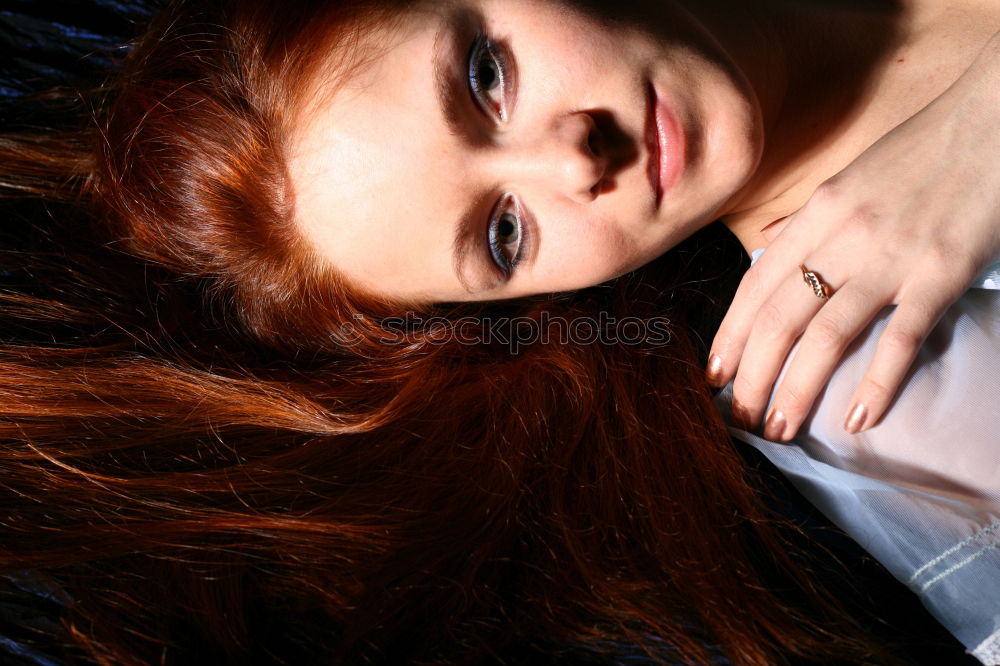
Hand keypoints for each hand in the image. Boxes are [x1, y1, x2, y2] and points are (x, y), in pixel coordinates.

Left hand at [707, 32, 999, 440]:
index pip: (755, 285)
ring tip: (778, 428)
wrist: (996, 117)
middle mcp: (842, 236)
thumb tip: (763, 240)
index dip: (730, 334)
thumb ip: (804, 217)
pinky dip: (877, 383)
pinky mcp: (941, 273)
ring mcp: (891, 256)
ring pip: (824, 335)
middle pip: (777, 318)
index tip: (714, 373)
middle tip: (739, 418)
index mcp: (818, 213)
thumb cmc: (924, 149)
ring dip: (795, 389)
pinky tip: (857, 420)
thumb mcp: (849, 175)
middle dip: (751, 374)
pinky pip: (901, 338)